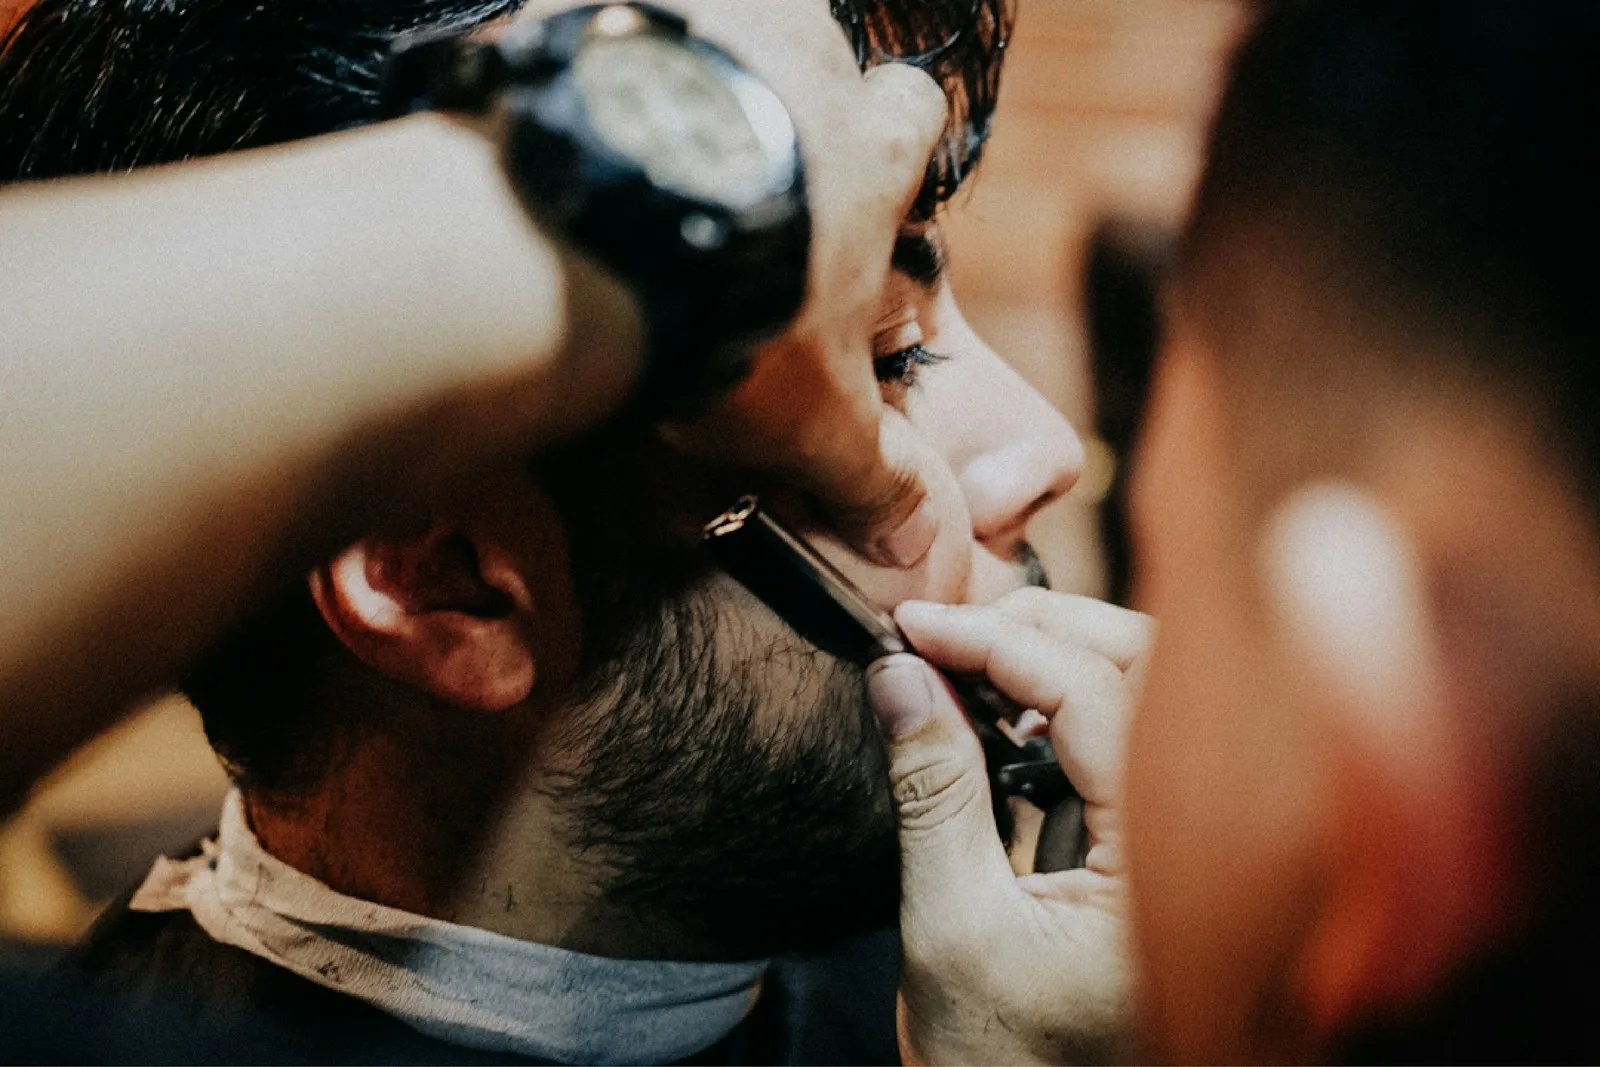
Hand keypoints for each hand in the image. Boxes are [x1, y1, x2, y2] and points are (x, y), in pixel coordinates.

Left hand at [647, 0, 947, 567]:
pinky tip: (574, 144)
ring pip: (717, 36)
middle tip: (735, 195)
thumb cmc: (732, 323)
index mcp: (871, 148)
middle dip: (783, 119)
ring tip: (645, 173)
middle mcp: (803, 60)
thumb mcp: (814, 420)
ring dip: (692, 93)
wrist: (596, 241)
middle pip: (812, 67)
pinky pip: (611, 30)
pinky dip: (600, 78)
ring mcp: (708, 22)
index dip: (892, 150)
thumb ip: (872, 473)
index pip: (915, 114)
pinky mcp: (609, 16)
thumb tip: (920, 545)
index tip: (857, 196)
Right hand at [866, 588, 1151, 1064]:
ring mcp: (1193, 844)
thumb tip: (897, 673)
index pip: (1097, 697)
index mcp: (1173, 866)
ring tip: (969, 657)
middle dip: (1048, 628)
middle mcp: (1211, 844)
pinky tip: (1005, 708)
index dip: (999, 644)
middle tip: (949, 625)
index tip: (914, 626)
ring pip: (1149, 698)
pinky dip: (1068, 707)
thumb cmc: (1000, 1061)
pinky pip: (1131, 745)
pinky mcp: (1161, 851)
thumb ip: (932, 791)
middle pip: (1152, 673)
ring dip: (1062, 659)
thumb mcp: (950, 925)